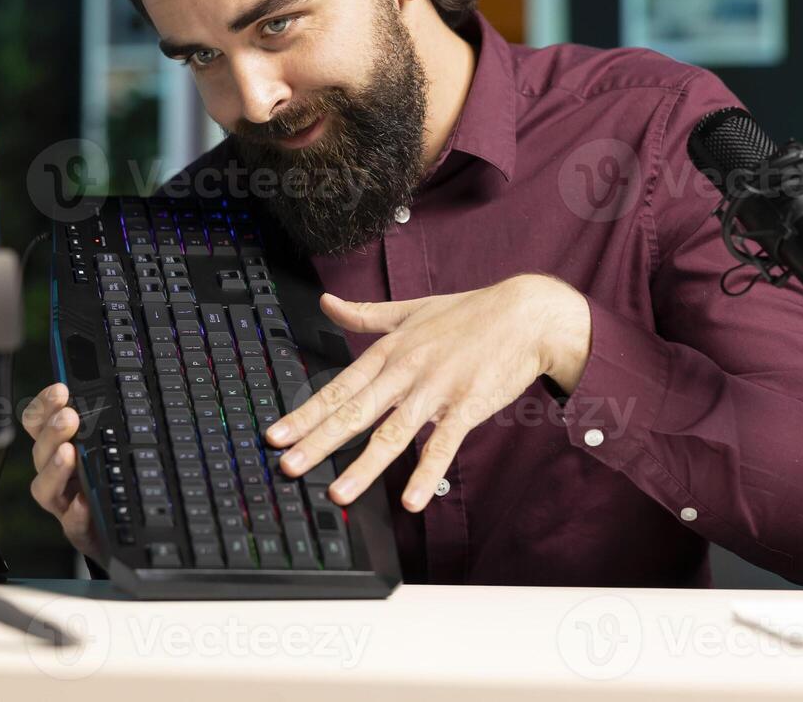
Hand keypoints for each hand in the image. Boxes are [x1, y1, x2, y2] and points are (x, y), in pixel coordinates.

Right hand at [21, 382, 99, 559]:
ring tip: (69, 454)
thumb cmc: (109, 482)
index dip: (45, 406)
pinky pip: (73, 524)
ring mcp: (64, 504)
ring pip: (45, 488)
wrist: (121, 531)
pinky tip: (84, 503)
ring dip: (55, 469)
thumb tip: (104, 395)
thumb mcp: (106, 447)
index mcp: (61, 447)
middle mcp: (56, 474)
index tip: (59, 390)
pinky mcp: (78, 530)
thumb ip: (101, 424)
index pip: (40, 423)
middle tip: (68, 417)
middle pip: (41, 451)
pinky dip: (77, 513)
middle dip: (51, 431)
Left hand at [263, 273, 590, 513]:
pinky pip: (443, 445)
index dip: (306, 412)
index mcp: (391, 350)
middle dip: (318, 441)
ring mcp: (437, 390)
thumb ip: (366, 313)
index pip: (339, 387)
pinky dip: (426, 473)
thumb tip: (327, 302)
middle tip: (289, 466)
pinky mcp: (468, 406)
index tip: (276, 434)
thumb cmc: (470, 313)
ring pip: (393, 432)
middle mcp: (407, 370)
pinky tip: (411, 500)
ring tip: (339, 493)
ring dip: (365, 465)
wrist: (526, 314)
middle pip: (356, 412)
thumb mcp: (411, 308)